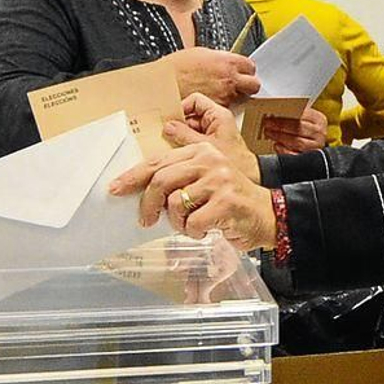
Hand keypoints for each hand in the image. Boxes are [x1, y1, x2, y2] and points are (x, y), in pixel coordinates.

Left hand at [109, 141, 275, 250]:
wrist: (268, 215)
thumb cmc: (230, 202)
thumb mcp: (204, 182)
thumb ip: (178, 180)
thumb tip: (141, 190)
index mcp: (200, 151)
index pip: (157, 161)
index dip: (133, 176)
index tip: (115, 189)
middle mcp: (209, 160)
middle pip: (161, 180)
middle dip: (149, 205)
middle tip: (146, 220)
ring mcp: (218, 179)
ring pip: (175, 203)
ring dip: (178, 222)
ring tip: (191, 224)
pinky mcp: (226, 201)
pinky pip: (193, 222)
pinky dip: (195, 232)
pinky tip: (207, 230)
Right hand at [163, 48, 259, 105]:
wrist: (165, 82)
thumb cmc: (177, 67)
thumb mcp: (202, 53)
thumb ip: (220, 59)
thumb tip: (226, 61)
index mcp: (228, 62)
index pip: (251, 67)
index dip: (246, 69)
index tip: (242, 71)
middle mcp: (230, 79)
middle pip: (254, 85)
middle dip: (248, 85)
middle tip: (240, 84)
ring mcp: (224, 96)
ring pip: (241, 98)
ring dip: (234, 96)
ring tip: (220, 93)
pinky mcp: (216, 108)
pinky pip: (226, 107)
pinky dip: (221, 105)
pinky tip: (212, 100)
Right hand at [166, 93, 259, 179]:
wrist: (250, 178)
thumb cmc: (237, 162)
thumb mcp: (205, 146)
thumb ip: (185, 135)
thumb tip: (168, 127)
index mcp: (218, 115)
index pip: (195, 100)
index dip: (182, 107)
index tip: (171, 118)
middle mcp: (215, 121)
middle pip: (190, 115)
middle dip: (178, 125)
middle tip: (166, 134)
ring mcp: (212, 133)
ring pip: (189, 129)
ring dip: (180, 137)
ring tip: (172, 146)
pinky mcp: (210, 144)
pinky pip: (192, 140)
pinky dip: (185, 146)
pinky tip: (179, 155)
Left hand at [262, 106, 327, 153]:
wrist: (313, 143)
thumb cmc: (305, 128)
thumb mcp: (303, 118)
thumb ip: (293, 114)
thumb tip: (274, 112)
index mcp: (318, 119)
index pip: (301, 116)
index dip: (284, 117)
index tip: (270, 117)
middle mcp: (319, 133)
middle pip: (299, 128)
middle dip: (280, 126)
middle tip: (267, 125)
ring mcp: (316, 147)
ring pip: (298, 142)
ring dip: (281, 137)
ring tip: (269, 134)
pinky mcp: (310, 159)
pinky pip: (296, 156)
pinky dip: (284, 151)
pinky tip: (276, 145)